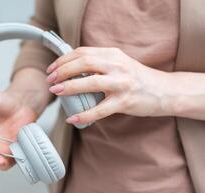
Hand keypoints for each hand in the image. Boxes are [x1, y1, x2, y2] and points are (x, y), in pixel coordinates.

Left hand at [46, 47, 173, 124]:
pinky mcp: (125, 101)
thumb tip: (71, 69)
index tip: (52, 69)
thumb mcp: (119, 63)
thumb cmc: (137, 78)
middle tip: (50, 80)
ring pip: (90, 82)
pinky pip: (100, 109)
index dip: (63, 60)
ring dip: (69, 87)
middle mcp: (117, 65)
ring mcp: (122, 83)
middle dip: (62, 71)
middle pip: (84, 63)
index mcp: (113, 54)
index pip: (82, 52)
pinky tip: (72, 119)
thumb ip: (99, 63)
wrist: (164, 91)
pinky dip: (84, 115)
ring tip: (56, 91)